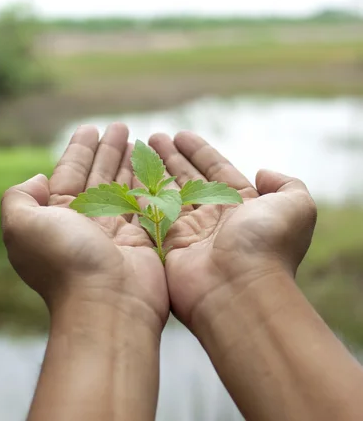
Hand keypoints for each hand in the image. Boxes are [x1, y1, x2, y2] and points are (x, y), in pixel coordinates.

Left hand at [2, 123, 168, 333]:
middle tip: (121, 127)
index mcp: (57, 216)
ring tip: (137, 139)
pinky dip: (149, 181)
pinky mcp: (141, 237)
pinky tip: (154, 164)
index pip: (69, 173)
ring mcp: (114, 229)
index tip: (91, 128)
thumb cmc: (64, 260)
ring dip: (128, 161)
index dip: (79, 150)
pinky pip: (145, 200)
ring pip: (122, 186)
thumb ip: (20, 198)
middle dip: (107, 151)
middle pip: (98, 176)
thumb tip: (38, 179)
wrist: (106, 302)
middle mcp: (85, 221)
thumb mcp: (21, 225)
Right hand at [149, 131, 316, 329]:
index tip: (181, 135)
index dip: (199, 152)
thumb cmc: (268, 245)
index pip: (217, 170)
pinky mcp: (169, 246)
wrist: (241, 290)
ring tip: (138, 148)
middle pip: (189, 179)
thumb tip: (263, 173)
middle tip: (154, 138)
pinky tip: (129, 176)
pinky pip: (152, 214)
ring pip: (168, 193)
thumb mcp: (297, 206)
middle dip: (172, 158)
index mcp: (243, 206)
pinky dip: (141, 195)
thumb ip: (286, 184)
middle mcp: (216, 218)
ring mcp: (191, 232)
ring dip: (154, 171)